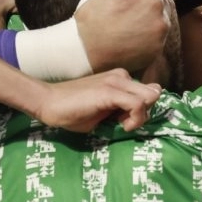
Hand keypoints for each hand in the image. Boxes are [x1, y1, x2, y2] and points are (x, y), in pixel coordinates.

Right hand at [30, 69, 161, 132]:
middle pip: (153, 93)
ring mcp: (116, 81)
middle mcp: (121, 76)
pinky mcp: (110, 91)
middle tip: (126, 123)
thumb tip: (136, 119)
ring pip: (150, 97)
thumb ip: (121, 112)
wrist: (48, 103)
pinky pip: (138, 104)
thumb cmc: (72, 111)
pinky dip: (136, 118)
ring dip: (141, 115)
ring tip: (123, 124)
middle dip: (146, 111)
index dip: (143, 109)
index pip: (148, 91)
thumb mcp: (103, 112)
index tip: (127, 121)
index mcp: (119, 79)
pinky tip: (122, 125)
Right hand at [74, 0, 169, 72]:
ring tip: (140, 11)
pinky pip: (156, 38)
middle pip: (164, 3)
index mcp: (153, 3)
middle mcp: (161, 23)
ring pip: (162, 21)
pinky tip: (137, 28)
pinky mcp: (152, 55)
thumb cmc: (93, 15)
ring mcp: (158, 41)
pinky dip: (150, 31)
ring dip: (154, 14)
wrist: (83, 50)